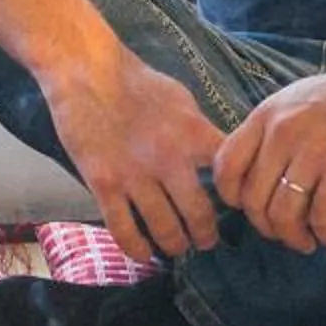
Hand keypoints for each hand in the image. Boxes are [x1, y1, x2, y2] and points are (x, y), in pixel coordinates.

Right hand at [43, 53, 224, 261]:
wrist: (87, 71)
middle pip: (200, 214)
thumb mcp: (182, 101)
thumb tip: (219, 157)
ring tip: (178, 247)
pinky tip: (143, 255)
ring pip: (164, 229)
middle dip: (206, 235)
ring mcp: (135, 175)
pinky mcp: (104, 184)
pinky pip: (124, 229)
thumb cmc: (137, 81)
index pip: (230, 176)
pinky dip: (136, 248)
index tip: (236, 209)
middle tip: (207, 241)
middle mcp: (168, 159)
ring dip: (175, 244)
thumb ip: (200, 132)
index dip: (237, 198)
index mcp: (193, 134)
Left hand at [213, 57, 325, 253]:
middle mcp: (280, 133)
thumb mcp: (297, 100)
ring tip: (308, 242)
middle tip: (286, 233)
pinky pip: (322, 216)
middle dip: (267, 227)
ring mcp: (310, 150)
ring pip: (283, 214)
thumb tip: (260, 171)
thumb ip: (273, 131)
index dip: (232, 197)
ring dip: (294, 238)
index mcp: (266, 115)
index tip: (250, 210)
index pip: (226, 165)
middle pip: (253, 199)